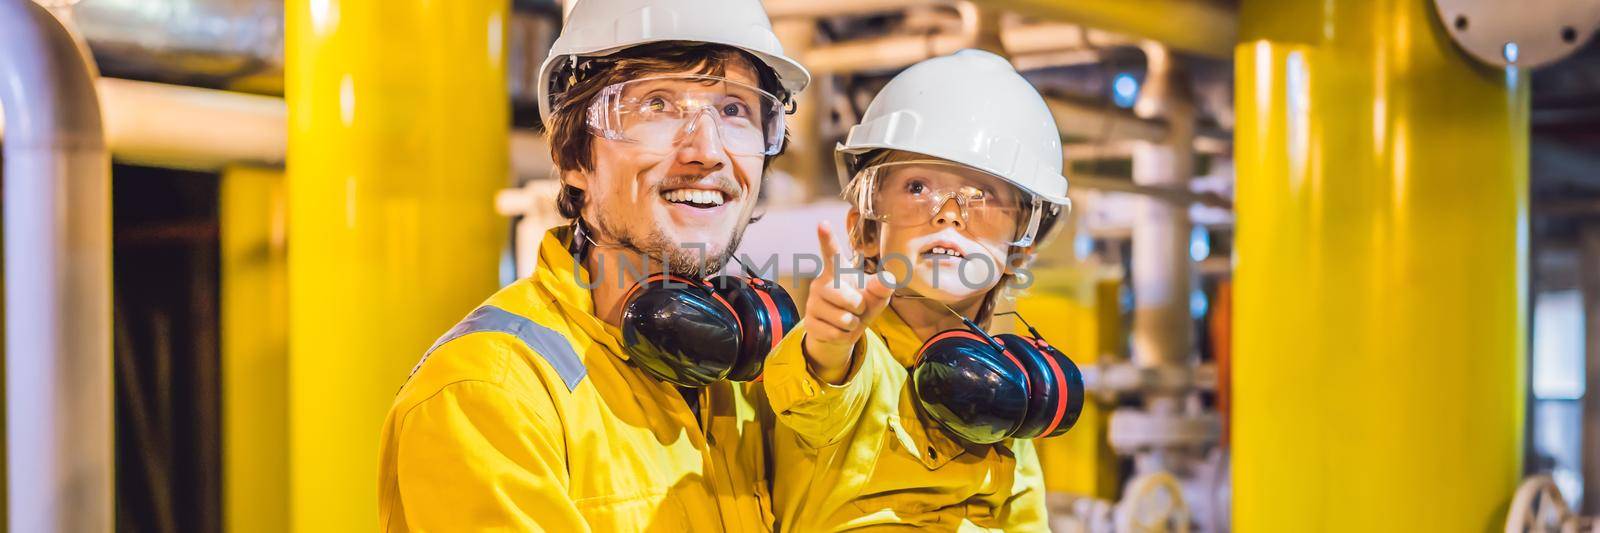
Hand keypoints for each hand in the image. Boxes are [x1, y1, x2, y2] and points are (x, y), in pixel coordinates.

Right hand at [803, 222, 893, 384]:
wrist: (838, 332)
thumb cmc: (858, 307)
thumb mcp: (875, 298)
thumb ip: (882, 288)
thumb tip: (888, 278)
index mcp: (837, 271)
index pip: (831, 253)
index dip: (827, 238)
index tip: (822, 223)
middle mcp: (820, 283)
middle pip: (849, 299)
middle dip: (859, 308)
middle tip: (855, 308)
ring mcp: (812, 303)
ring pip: (843, 319)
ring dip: (852, 324)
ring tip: (846, 319)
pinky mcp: (809, 323)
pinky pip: (836, 333)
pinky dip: (844, 336)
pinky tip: (838, 330)